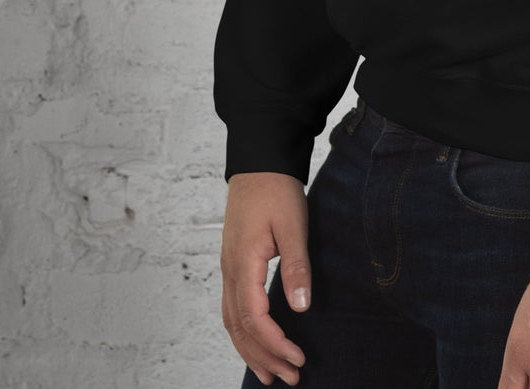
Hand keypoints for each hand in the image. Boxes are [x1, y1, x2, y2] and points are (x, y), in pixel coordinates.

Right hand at [220, 171, 312, 386]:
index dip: (275, 343)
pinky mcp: (233, 264)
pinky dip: (243, 332)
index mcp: (243, 264)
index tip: (298, 358)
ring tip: (270, 374)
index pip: (254, 318)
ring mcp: (228, 269)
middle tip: (290, 378)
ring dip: (250, 350)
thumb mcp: (293, 224)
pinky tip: (256, 341)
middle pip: (240, 328)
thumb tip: (301, 308)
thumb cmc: (276, 190)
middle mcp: (230, 272)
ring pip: (232, 321)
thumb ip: (296, 266)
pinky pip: (232, 308)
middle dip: (264, 356)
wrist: (258, 162)